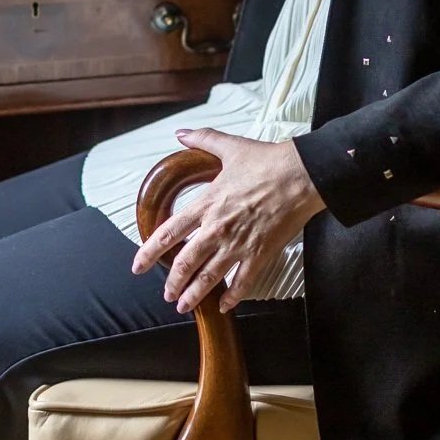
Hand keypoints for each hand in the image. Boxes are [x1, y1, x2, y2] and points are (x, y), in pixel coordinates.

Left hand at [131, 128, 324, 315]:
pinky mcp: (261, 253)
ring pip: (209, 277)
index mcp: (207, 203)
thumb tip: (181, 133)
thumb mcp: (231, 146)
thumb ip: (203, 139)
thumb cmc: (267, 161)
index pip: (169, 232)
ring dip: (194, 294)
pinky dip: (232, 296)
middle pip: (186, 261)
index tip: (137, 265)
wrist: (302, 174)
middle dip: (173, 282)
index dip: (149, 251)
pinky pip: (243, 281)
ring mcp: (239, 243)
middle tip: (167, 294)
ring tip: (184, 305)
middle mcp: (217, 228)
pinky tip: (224, 305)